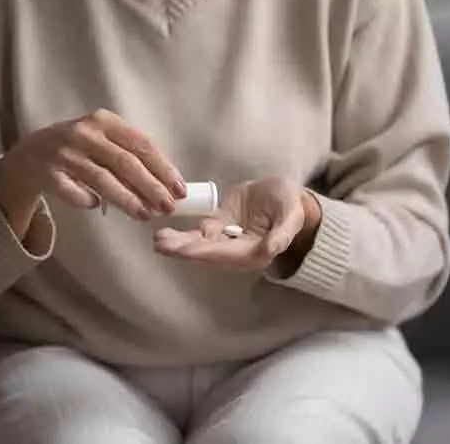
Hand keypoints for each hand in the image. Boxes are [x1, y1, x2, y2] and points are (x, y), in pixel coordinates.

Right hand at [0, 108, 185, 220]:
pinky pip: (74, 192)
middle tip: (168, 208)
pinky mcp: (47, 173)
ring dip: (127, 200)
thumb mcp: (104, 141)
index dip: (163, 168)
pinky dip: (88, 201)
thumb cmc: (80, 149)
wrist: (30, 154)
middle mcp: (84, 133)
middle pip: (125, 163)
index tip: (179, 189)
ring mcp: (64, 153)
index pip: (141, 144)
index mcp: (104, 121)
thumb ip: (131, 156)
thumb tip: (167, 187)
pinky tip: (98, 207)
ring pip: (102, 180)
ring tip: (146, 215)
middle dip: (151, 187)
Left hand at [154, 178, 321, 271]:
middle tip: (162, 245)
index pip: (226, 254)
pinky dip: (182, 232)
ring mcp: (225, 238)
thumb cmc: (291, 206)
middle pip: (207, 253)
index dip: (205, 251)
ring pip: (199, 244)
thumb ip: (281, 233)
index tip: (186, 250)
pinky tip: (165, 230)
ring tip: (159, 240)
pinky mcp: (219, 225)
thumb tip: (271, 249)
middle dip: (184, 250)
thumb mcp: (291, 216)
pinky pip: (198, 231)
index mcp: (254, 252)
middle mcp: (236, 251)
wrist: (285, 196)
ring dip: (179, 243)